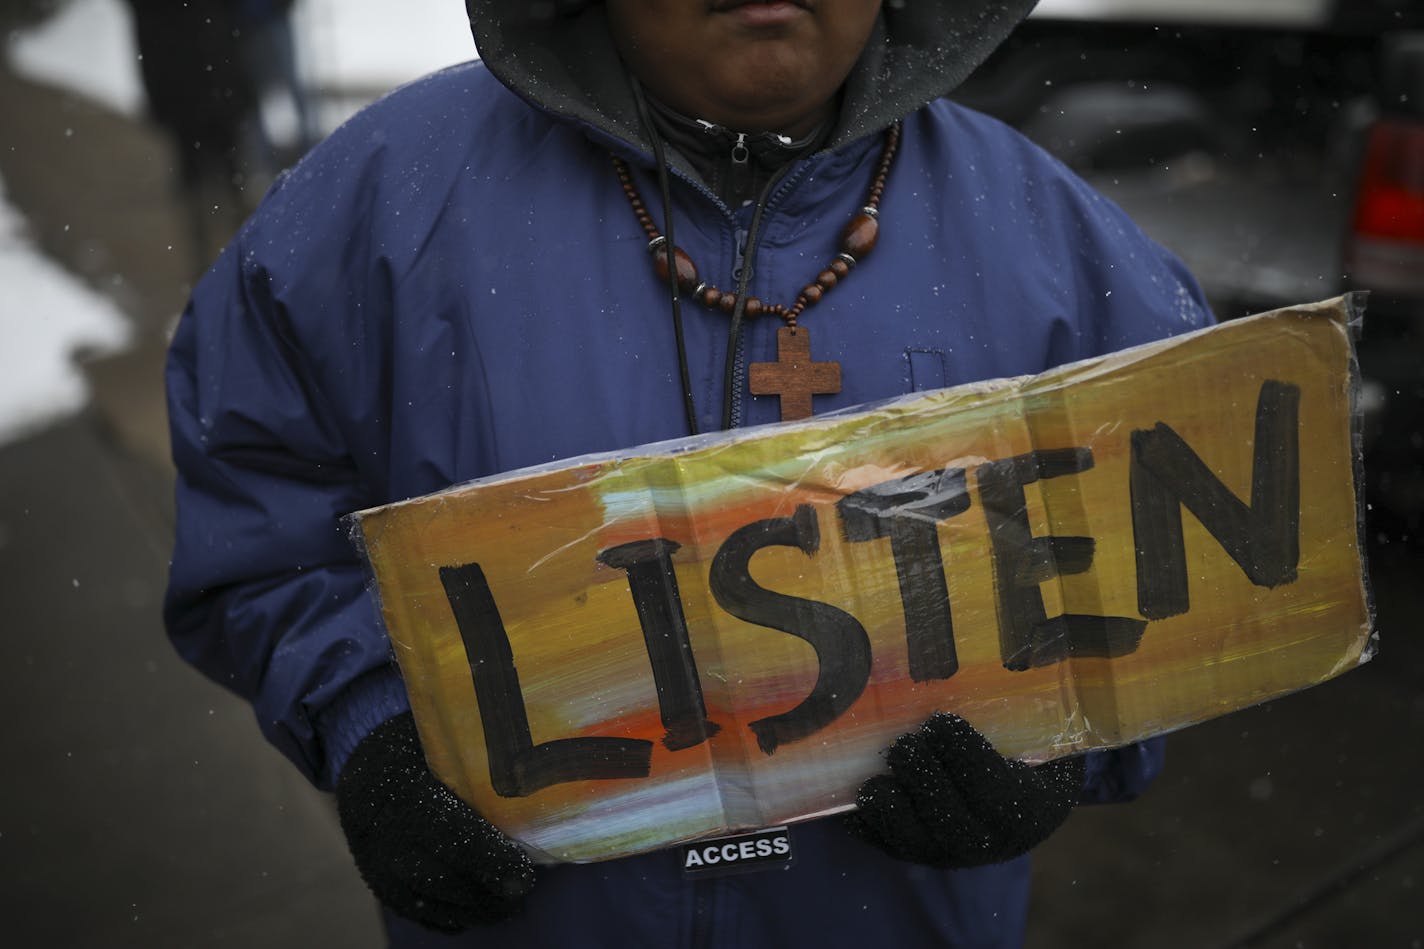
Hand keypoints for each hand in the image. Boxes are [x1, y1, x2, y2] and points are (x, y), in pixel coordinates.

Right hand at [336, 712, 535, 930]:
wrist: (363, 771)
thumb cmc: (416, 749)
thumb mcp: (439, 738)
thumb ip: (478, 752)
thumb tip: (541, 759)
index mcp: (403, 789)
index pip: (448, 833)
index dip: (487, 858)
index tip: (523, 873)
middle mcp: (383, 833)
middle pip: (439, 876)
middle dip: (486, 892)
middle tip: (523, 890)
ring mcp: (376, 864)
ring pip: (428, 900)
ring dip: (473, 909)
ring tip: (509, 905)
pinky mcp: (377, 884)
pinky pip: (415, 911)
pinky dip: (450, 917)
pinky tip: (480, 911)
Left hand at [844, 712, 1084, 867]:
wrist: (1022, 803)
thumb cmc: (1029, 752)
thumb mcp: (1045, 732)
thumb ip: (1029, 703)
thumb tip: (1015, 642)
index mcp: (1031, 809)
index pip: (996, 795)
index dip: (964, 759)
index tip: (941, 722)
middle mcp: (990, 841)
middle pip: (950, 821)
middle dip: (922, 778)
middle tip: (904, 743)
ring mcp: (950, 852)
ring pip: (914, 840)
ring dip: (890, 808)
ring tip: (876, 777)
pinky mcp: (914, 853)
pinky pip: (884, 843)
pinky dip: (865, 822)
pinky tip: (853, 794)